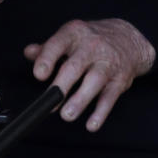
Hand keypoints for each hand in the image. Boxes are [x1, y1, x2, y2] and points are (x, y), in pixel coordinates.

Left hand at [24, 18, 154, 132]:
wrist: (128, 39)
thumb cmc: (91, 40)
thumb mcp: (70, 37)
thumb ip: (48, 48)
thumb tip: (29, 52)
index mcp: (74, 33)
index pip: (58, 44)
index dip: (47, 59)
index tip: (39, 75)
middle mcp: (91, 46)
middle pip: (75, 66)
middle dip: (62, 85)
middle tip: (50, 102)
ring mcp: (107, 63)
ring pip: (94, 81)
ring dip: (80, 100)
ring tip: (67, 115)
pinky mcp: (120, 80)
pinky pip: (110, 97)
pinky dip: (101, 112)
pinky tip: (91, 124)